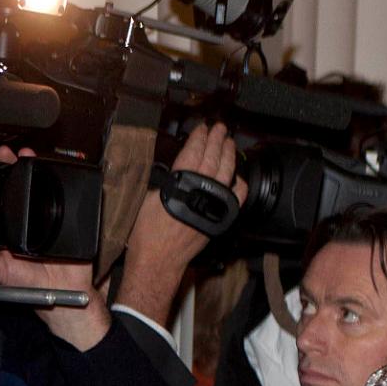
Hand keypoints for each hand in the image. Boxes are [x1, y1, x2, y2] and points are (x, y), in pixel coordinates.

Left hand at [0, 144, 109, 349]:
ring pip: (36, 186)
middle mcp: (24, 219)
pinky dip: (58, 180)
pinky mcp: (69, 220)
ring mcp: (47, 218)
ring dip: (29, 168)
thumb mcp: (0, 270)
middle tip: (1, 153)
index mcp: (4, 228)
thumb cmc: (34, 286)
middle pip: (13, 185)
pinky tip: (49, 166)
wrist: (68, 294)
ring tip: (21, 155)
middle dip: (5, 166)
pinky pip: (64, 197)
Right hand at [120, 122, 247, 326]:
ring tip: (229, 143)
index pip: (194, 153)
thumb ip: (166, 180)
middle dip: (217, 141)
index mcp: (181, 183)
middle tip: (220, 128)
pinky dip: (238, 183)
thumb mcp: (149, 196)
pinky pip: (237, 197)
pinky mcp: (221, 218)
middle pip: (213, 159)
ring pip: (227, 174)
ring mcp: (215, 204)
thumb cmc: (148, 231)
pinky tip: (237, 175)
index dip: (199, 138)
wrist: (160, 257)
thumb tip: (176, 168)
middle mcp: (201, 191)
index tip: (203, 127)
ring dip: (228, 156)